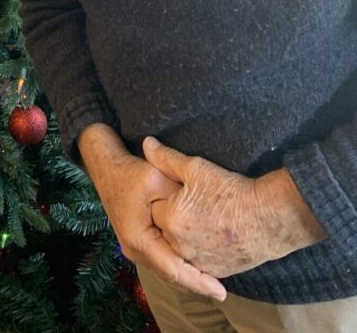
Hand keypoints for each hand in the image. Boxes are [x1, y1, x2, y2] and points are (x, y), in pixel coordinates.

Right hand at [78, 124, 225, 299]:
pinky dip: (178, 265)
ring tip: (213, 284)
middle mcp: (134, 249)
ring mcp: (134, 248)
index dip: (198, 281)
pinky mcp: (138, 242)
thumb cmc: (129, 173)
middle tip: (221, 292)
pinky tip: (195, 266)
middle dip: (196, 284)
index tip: (220, 292)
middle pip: (170, 274)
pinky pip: (161, 260)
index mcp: (138, 238)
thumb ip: (178, 198)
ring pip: (165, 269)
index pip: (173, 269)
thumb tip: (201, 213)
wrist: (107, 168)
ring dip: (188, 276)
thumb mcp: (156, 179)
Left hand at [144, 137, 326, 277]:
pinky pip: (196, 261)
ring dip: (182, 235)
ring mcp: (197, 261)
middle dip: (170, 216)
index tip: (178, 190)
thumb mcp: (196, 168)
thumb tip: (146, 145)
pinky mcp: (213, 271)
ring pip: (178, 246)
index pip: (152, 205)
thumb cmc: (232, 190)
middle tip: (191, 205)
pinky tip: (209, 235)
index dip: (164, 196)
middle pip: (163, 228)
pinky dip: (198, 249)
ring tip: (200, 218)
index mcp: (172, 218)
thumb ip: (166, 158)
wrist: (269, 218)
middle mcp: (180, 244)